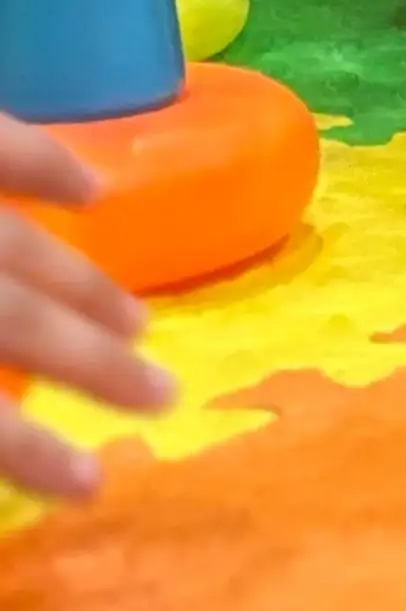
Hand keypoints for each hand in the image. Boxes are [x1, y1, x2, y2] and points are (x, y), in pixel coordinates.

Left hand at [0, 116, 176, 501]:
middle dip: (94, 363)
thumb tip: (12, 387)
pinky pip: (2, 146)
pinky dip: (50, 166)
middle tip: (164, 394)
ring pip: (24, 248)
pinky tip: (92, 190)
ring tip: (138, 321)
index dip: (32, 451)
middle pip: (21, 320)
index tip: (94, 485)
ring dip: (87, 285)